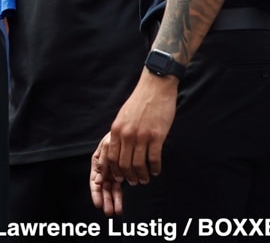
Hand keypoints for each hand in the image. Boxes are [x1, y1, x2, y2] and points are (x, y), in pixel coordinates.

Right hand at [89, 133, 124, 215]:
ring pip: (114, 189)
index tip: (98, 204)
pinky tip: (124, 203)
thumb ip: (103, 161)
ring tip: (118, 211)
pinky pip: (123, 186)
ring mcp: (116, 172)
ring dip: (114, 200)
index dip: (96, 193)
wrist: (136, 127)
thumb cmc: (119, 133)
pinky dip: (123, 195)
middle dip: (106, 200)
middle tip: (109, 212)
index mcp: (98, 162)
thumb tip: (99, 179)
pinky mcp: (127, 173)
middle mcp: (106, 169)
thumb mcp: (108, 145)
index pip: (95, 181)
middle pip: (104, 188)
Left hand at [103, 71, 177, 185]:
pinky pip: (154, 159)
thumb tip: (119, 148)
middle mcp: (127, 135)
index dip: (115, 171)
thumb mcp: (123, 117)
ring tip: (146, 179)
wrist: (155, 88)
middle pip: (124, 164)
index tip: (120, 178)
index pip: (112, 157)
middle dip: (129, 177)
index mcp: (116, 130)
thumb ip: (120, 133)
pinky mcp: (157, 136)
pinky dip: (155, 168)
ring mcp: (142, 136)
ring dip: (142, 176)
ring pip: (139, 165)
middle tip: (135, 182)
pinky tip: (157, 171)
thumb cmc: (139, 102)